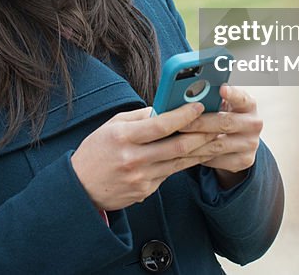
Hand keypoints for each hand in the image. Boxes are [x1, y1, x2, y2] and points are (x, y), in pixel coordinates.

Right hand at [71, 103, 218, 210]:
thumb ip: (139, 117)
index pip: (160, 125)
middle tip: (218, 124)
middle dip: (202, 134)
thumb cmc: (96, 151)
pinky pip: (169, 174)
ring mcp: (141, 178)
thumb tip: (165, 107)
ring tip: (215, 139)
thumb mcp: (112, 126)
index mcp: (123, 137)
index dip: (183, 115)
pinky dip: (183, 163)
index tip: (199, 106)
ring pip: (179, 163)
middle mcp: (133, 158)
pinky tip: (195, 155)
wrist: (80, 188)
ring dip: (200, 151)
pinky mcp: (145, 191)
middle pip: (177, 146)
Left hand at [180, 85, 262, 188]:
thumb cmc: (222, 115)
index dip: (232, 94)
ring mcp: (251, 144)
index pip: (242, 97)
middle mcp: (254, 123)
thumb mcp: (220, 104)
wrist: (237, 141)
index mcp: (248, 104)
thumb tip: (184, 94)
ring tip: (176, 141)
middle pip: (225, 123)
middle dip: (199, 123)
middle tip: (180, 124)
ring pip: (218, 144)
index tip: (221, 89)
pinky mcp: (245, 161)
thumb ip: (210, 99)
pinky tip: (185, 154)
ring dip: (194, 143)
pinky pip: (217, 160)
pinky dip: (199, 157)